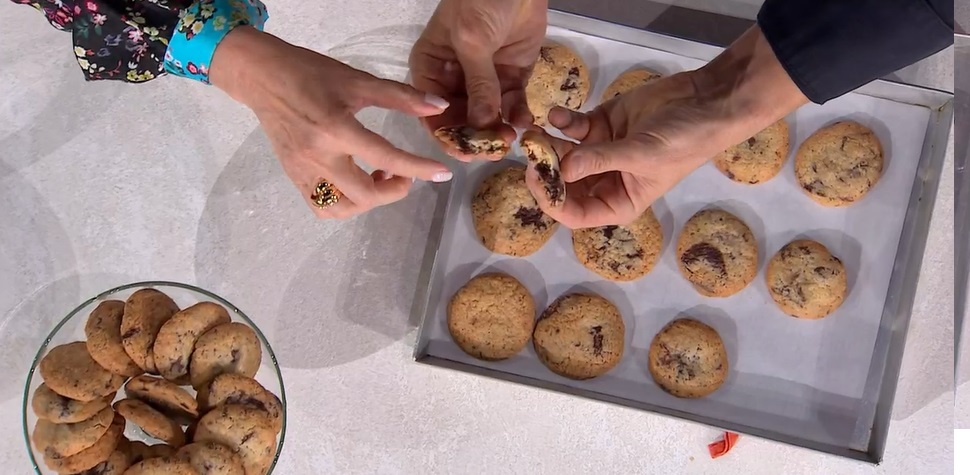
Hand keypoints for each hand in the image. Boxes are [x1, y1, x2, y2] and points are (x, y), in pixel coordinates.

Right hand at [209, 27, 453, 218]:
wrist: (262, 77)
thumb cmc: (312, 73)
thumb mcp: (359, 80)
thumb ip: (401, 96)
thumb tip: (438, 107)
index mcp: (336, 129)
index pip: (385, 157)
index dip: (418, 168)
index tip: (442, 175)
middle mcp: (318, 156)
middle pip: (363, 195)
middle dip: (392, 191)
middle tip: (402, 174)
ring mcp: (302, 170)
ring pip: (340, 209)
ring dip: (367, 202)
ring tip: (377, 179)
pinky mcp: (293, 176)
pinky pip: (321, 206)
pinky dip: (343, 204)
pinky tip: (353, 183)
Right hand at [409, 0, 547, 160]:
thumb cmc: (481, 1)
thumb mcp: (472, 40)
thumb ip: (478, 84)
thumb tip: (482, 125)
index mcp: (431, 68)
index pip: (432, 112)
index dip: (447, 135)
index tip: (465, 152)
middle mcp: (454, 80)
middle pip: (461, 121)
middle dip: (476, 137)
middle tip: (494, 148)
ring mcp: (485, 80)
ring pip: (488, 118)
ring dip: (498, 131)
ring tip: (511, 137)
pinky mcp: (513, 77)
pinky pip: (513, 105)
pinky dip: (518, 117)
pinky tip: (525, 123)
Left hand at [537, 26, 807, 227]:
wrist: (705, 101)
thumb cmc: (682, 140)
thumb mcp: (642, 155)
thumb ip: (600, 160)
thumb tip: (561, 170)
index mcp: (618, 202)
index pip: (575, 213)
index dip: (553, 201)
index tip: (538, 179)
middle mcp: (604, 181)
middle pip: (562, 184)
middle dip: (545, 170)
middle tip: (532, 151)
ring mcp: (599, 151)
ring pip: (561, 154)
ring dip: (547, 144)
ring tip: (536, 131)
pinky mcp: (598, 123)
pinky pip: (570, 127)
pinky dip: (560, 121)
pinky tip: (557, 114)